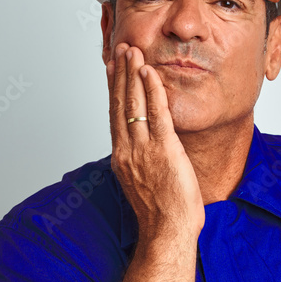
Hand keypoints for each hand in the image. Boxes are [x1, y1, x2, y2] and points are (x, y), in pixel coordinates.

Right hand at [107, 43, 204, 240]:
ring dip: (133, 74)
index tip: (112, 67)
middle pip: (120, 104)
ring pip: (134, 105)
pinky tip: (151, 73)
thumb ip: (142, 160)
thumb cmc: (161, 214)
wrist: (167, 233)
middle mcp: (128, 150)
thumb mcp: (144, 181)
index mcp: (122, 157)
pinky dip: (153, 91)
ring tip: (133, 51)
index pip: (114, 114)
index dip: (113, 88)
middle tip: (121, 48)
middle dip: (120, 73)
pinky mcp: (164, 151)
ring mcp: (144, 150)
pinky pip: (157, 115)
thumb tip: (146, 147)